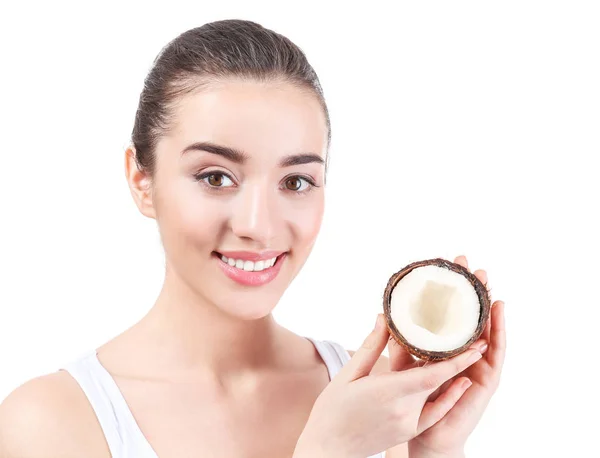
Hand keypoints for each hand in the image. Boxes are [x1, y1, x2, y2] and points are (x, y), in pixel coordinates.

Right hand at [294, 313, 483, 457]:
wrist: (328, 450)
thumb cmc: (332, 410)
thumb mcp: (348, 374)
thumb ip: (371, 346)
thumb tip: (384, 318)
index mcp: (388, 392)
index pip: (432, 374)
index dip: (457, 360)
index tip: (476, 344)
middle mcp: (404, 410)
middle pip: (437, 380)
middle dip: (457, 359)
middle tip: (473, 336)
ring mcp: (408, 423)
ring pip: (435, 393)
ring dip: (450, 373)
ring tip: (466, 352)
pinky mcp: (408, 431)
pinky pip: (434, 412)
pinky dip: (449, 397)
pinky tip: (460, 384)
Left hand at [404, 255, 506, 457]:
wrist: (427, 438)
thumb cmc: (415, 402)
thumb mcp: (402, 368)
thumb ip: (396, 344)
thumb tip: (384, 315)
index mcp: (444, 349)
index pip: (447, 314)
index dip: (447, 291)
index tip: (446, 265)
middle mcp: (464, 353)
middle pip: (468, 315)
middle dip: (468, 289)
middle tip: (466, 262)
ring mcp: (478, 364)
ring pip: (485, 327)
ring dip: (486, 302)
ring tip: (485, 279)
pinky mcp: (487, 379)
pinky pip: (496, 351)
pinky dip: (497, 330)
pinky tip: (497, 310)